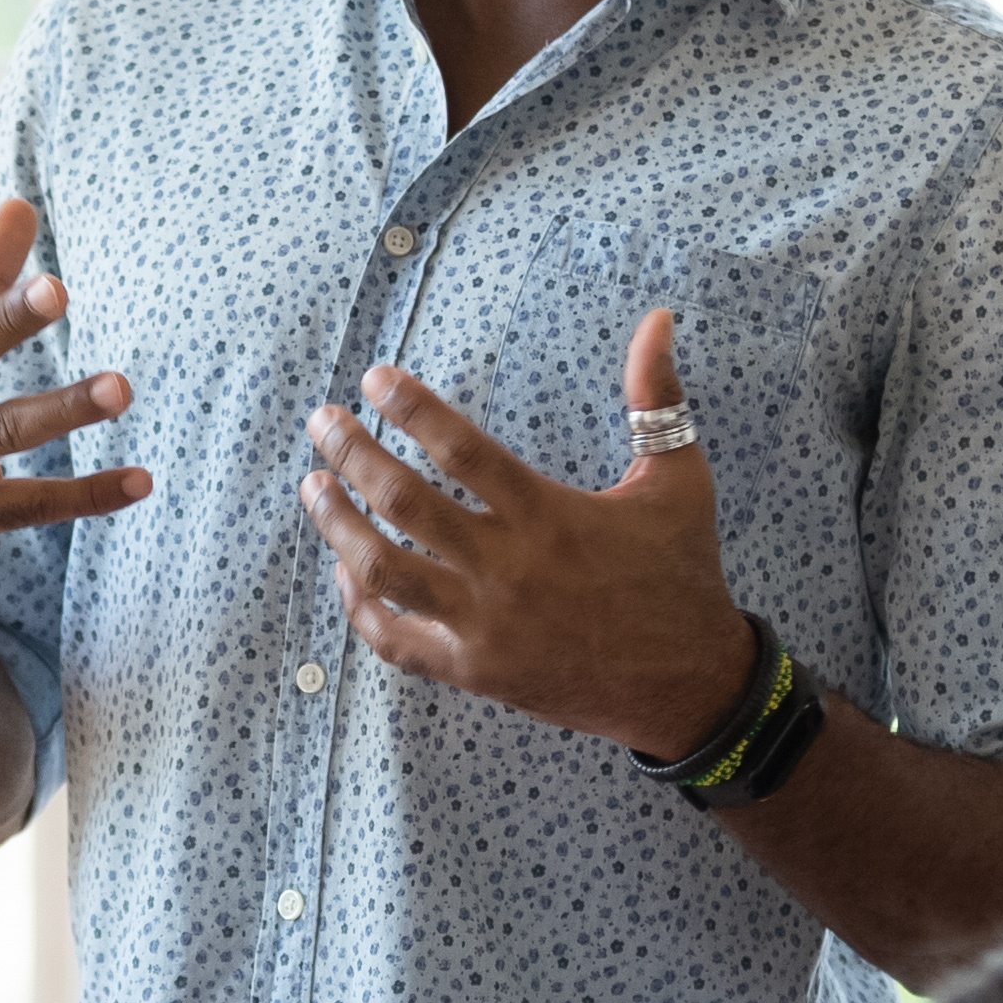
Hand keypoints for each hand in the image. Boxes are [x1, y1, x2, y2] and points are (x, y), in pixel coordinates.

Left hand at [301, 309, 750, 755]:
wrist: (689, 685)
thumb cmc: (682, 573)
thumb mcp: (680, 478)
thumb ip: (657, 397)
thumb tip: (657, 317)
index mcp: (549, 514)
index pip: (460, 449)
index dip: (410, 407)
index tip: (373, 378)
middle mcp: (508, 567)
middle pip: (404, 502)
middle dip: (351, 453)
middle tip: (322, 421)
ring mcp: (484, 624)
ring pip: (382, 570)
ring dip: (336, 525)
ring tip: (313, 486)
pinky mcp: (474, 671)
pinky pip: (394, 639)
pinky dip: (360, 605)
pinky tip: (345, 570)